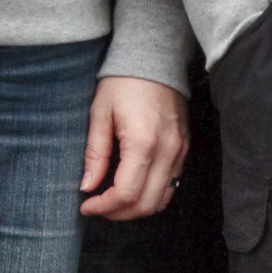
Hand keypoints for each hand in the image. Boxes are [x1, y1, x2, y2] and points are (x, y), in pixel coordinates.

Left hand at [78, 74, 193, 223]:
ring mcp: (180, 151)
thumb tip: (87, 187)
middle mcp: (168, 151)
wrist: (155, 59)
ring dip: (136, 208)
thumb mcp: (100, 114)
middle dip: (118, 213)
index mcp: (143, 142)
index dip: (104, 207)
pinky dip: (152, 194)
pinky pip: (172, 185)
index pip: (126, 194)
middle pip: (146, 205)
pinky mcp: (185, 149)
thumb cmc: (122, 83)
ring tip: (113, 200)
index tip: (86, 205)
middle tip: (97, 206)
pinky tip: (133, 185)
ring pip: (162, 200)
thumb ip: (95, 154)